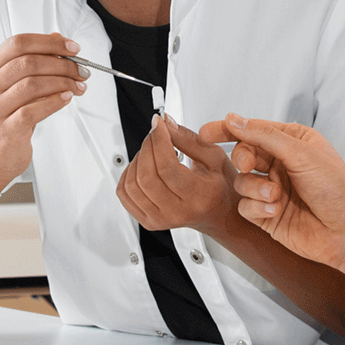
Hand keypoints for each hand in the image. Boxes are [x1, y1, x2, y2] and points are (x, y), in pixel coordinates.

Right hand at [0, 33, 85, 184]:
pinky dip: (53, 102)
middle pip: (28, 63)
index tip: (72, 48)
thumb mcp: (18, 83)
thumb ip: (36, 59)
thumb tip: (58, 38)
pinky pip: (32, 111)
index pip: (19, 43)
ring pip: (31, 85)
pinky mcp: (6, 129)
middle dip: (62, 64)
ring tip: (78, 86)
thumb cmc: (8, 115)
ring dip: (62, 83)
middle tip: (81, 70)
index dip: (49, 43)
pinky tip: (66, 99)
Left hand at [115, 117, 239, 235]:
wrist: (219, 215)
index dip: (158, 140)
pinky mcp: (148, 221)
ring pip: (132, 184)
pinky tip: (141, 166)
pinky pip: (125, 194)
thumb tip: (166, 123)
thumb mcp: (214, 157)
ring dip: (137, 159)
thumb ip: (188, 139)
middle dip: (147, 146)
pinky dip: (127, 174)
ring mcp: (160, 220)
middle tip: (155, 134)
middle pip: (147, 175)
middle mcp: (178, 213)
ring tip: (151, 151)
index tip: (159, 124)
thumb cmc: (220, 188)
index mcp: (199, 197)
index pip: (167, 167)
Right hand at [196, 114, 344, 270]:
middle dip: (242, 159)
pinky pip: (245, 207)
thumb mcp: (302, 153)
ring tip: (275, 196)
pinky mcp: (267, 215)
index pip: (253, 130)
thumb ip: (264, 136)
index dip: (228, 130)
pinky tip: (276, 211)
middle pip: (242, 155)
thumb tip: (235, 120)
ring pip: (241, 182)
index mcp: (292, 143)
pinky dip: (257, 208)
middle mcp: (281, 165)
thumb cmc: (338, 189)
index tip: (206, 132)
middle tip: (248, 164)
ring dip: (255, 188)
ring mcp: (272, 191)